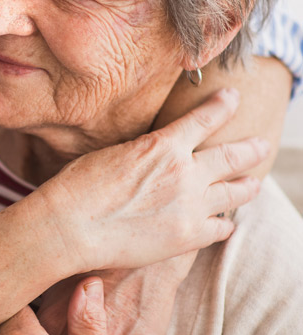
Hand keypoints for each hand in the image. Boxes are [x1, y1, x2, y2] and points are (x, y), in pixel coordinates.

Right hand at [30, 88, 266, 273]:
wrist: (71, 226)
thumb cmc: (79, 186)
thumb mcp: (113, 154)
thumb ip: (143, 153)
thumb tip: (153, 155)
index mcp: (163, 146)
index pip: (204, 118)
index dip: (223, 106)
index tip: (234, 98)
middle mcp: (184, 173)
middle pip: (232, 156)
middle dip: (251, 148)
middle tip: (263, 143)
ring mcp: (190, 206)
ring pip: (234, 193)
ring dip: (247, 186)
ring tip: (255, 183)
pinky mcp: (188, 237)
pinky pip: (220, 227)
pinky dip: (224, 223)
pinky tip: (225, 222)